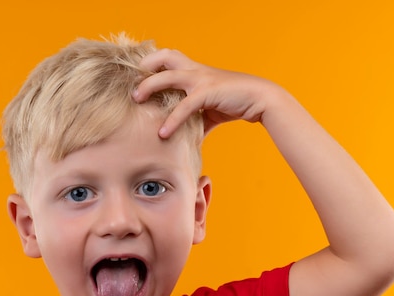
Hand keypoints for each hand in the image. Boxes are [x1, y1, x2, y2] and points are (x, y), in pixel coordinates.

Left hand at [133, 49, 272, 137]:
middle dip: (145, 66)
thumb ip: (194, 122)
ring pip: (168, 76)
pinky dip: (172, 120)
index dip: (152, 64)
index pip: (168, 59)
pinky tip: (163, 133)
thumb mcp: (209, 113)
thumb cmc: (234, 103)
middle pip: (164, 56)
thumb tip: (184, 141)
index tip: (138, 78)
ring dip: (149, 86)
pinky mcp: (207, 92)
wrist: (260, 99)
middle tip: (133, 84)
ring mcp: (201, 79)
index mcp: (195, 70)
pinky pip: (184, 106)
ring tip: (136, 99)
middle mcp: (195, 70)